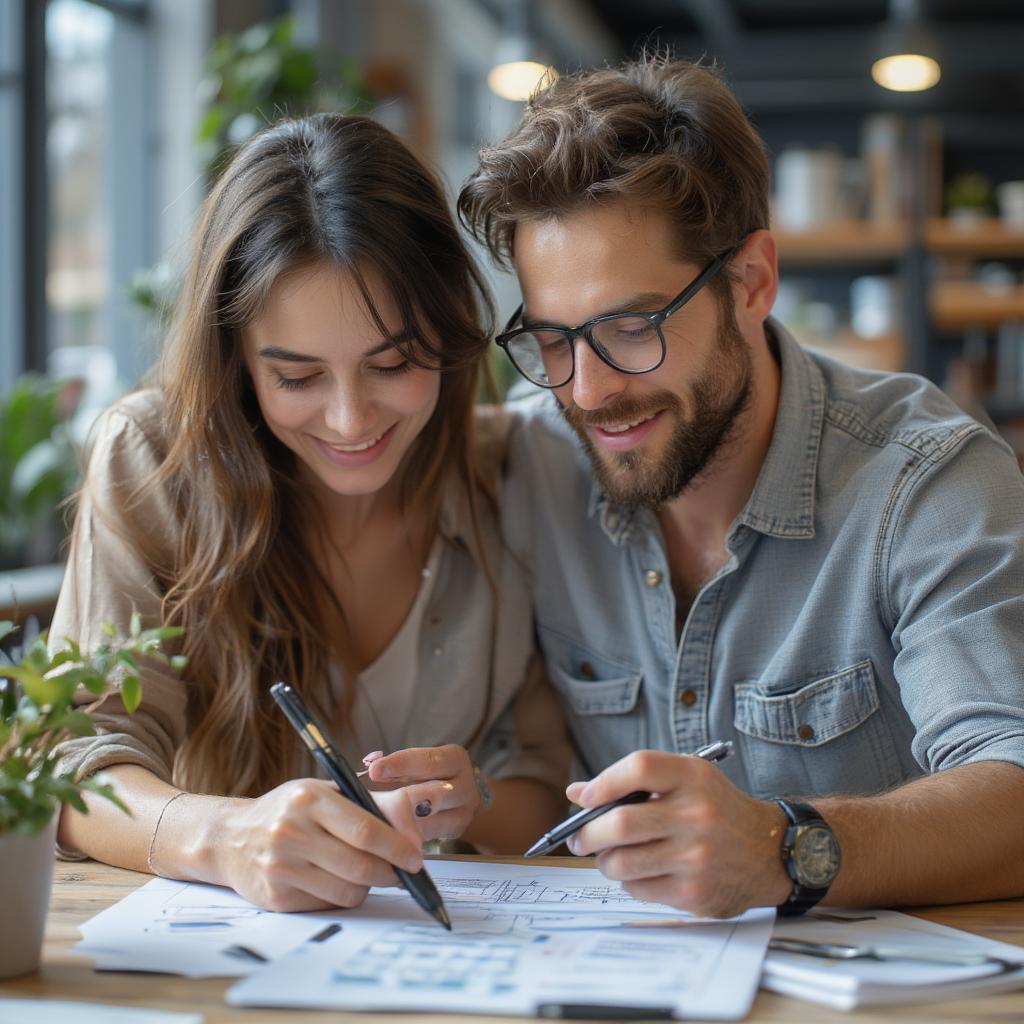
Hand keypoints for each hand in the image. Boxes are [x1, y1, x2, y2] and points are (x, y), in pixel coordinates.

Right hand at [217, 778, 423, 912]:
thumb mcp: (325, 793)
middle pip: (361, 866)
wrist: (230, 837)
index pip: (365, 830)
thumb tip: (413, 829)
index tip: (416, 857)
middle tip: (401, 871)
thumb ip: (369, 805)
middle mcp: (292, 831)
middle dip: (391, 872)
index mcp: (310, 799)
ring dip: (367, 887)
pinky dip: (341, 897)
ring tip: (363, 872)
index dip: (398, 847)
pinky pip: (328, 906)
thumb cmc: (290, 811)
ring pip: (348, 892)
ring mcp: (281, 867)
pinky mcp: (276, 897)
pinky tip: (333, 880)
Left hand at [367, 744, 479, 841]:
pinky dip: (408, 841)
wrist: (454, 800)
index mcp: (454, 759)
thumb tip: (366, 770)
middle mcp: (466, 786)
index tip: (374, 771)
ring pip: (434, 821)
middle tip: (376, 803)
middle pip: (437, 793)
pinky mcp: (456, 834)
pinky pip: (430, 839)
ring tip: (379, 826)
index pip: (428, 761)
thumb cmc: (424, 777)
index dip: (400, 764)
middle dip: (405, 799)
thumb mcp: (412, 766)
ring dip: (405, 825)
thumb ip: (391, 768)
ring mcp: (464, 813)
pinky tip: (389, 841)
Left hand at [564, 750, 791, 917]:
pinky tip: (641, 872)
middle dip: (587, 833)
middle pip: (620, 823)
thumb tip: (576, 793)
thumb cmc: (716, 810)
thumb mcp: (686, 780)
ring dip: (604, 862)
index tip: (583, 797)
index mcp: (694, 777)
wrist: (770, 851)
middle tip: (578, 838)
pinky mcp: (695, 893)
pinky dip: (629, 882)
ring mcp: (696, 857)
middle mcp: (697, 815)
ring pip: (622, 863)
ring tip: (609, 857)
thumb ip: (633, 782)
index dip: (603, 782)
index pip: (639, 767)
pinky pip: (638, 889)